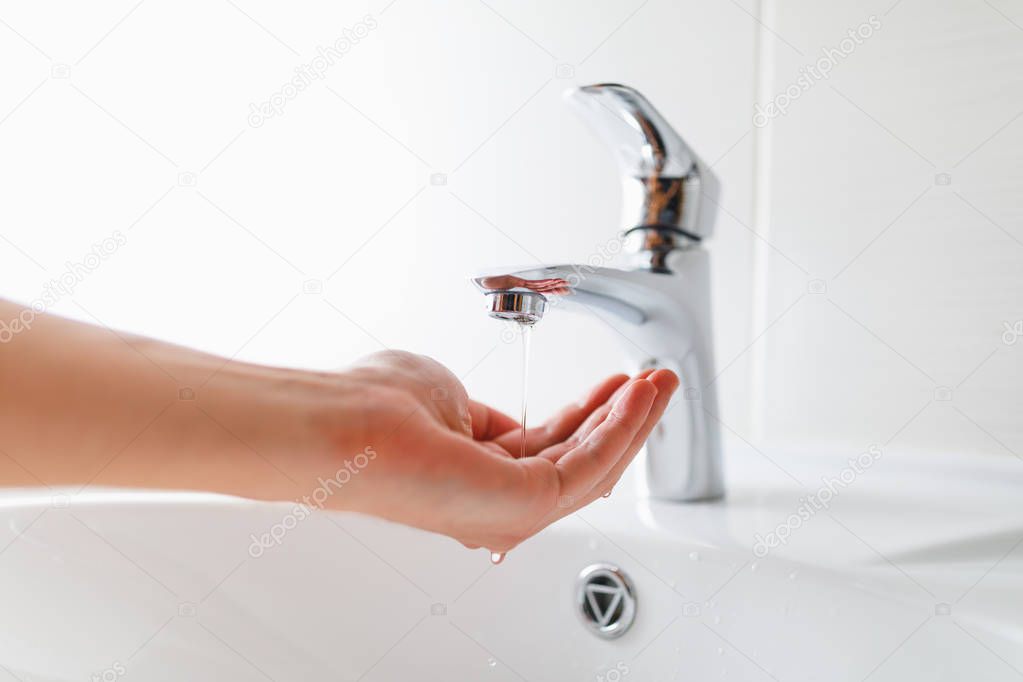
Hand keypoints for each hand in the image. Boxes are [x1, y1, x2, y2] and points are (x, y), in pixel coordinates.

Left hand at [328, 351, 678, 551]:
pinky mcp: (527, 504)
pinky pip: (589, 466)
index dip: (590, 413)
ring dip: (633, 420)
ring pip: (593, 465)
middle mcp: (498, 500)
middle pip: (580, 457)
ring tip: (660, 382)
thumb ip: (482, 416)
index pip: (550, 448)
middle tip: (656, 381)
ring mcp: (512, 508)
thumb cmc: (377, 408)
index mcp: (478, 474)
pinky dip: (620, 429)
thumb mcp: (447, 396)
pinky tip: (636, 396)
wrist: (351, 425)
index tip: (617, 384)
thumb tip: (503, 422)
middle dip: (624, 416)